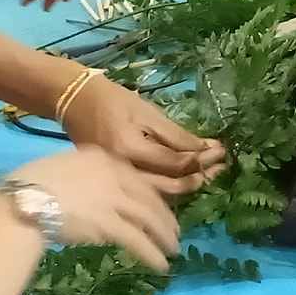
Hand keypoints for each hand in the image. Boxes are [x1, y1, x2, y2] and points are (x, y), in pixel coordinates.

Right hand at [0, 147, 181, 270]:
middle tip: (174, 232)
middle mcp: (114, 174)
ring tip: (173, 251)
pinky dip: (152, 254)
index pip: (137, 178)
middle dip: (165, 218)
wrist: (24, 199)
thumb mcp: (63, 166)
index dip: (152, 195)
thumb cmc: (31, 184)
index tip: (159, 207)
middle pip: (149, 197)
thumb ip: (85, 175)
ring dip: (165, 236)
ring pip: (150, 218)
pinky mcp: (109, 223)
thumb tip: (93, 192)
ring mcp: (113, 198)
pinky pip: (138, 240)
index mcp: (102, 158)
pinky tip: (161, 265)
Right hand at [63, 75, 226, 195]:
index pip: (175, 163)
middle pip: (169, 185)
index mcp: (130, 150)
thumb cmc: (112, 101)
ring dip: (185, 187)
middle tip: (220, 169)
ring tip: (207, 177)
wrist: (74, 101)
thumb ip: (175, 135)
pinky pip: (146, 191)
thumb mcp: (147, 112)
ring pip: (158, 193)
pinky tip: (181, 183)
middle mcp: (122, 171)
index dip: (201, 159)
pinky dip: (167, 188)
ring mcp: (116, 180)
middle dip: (198, 178)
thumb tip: (205, 149)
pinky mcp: (113, 181)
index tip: (221, 152)